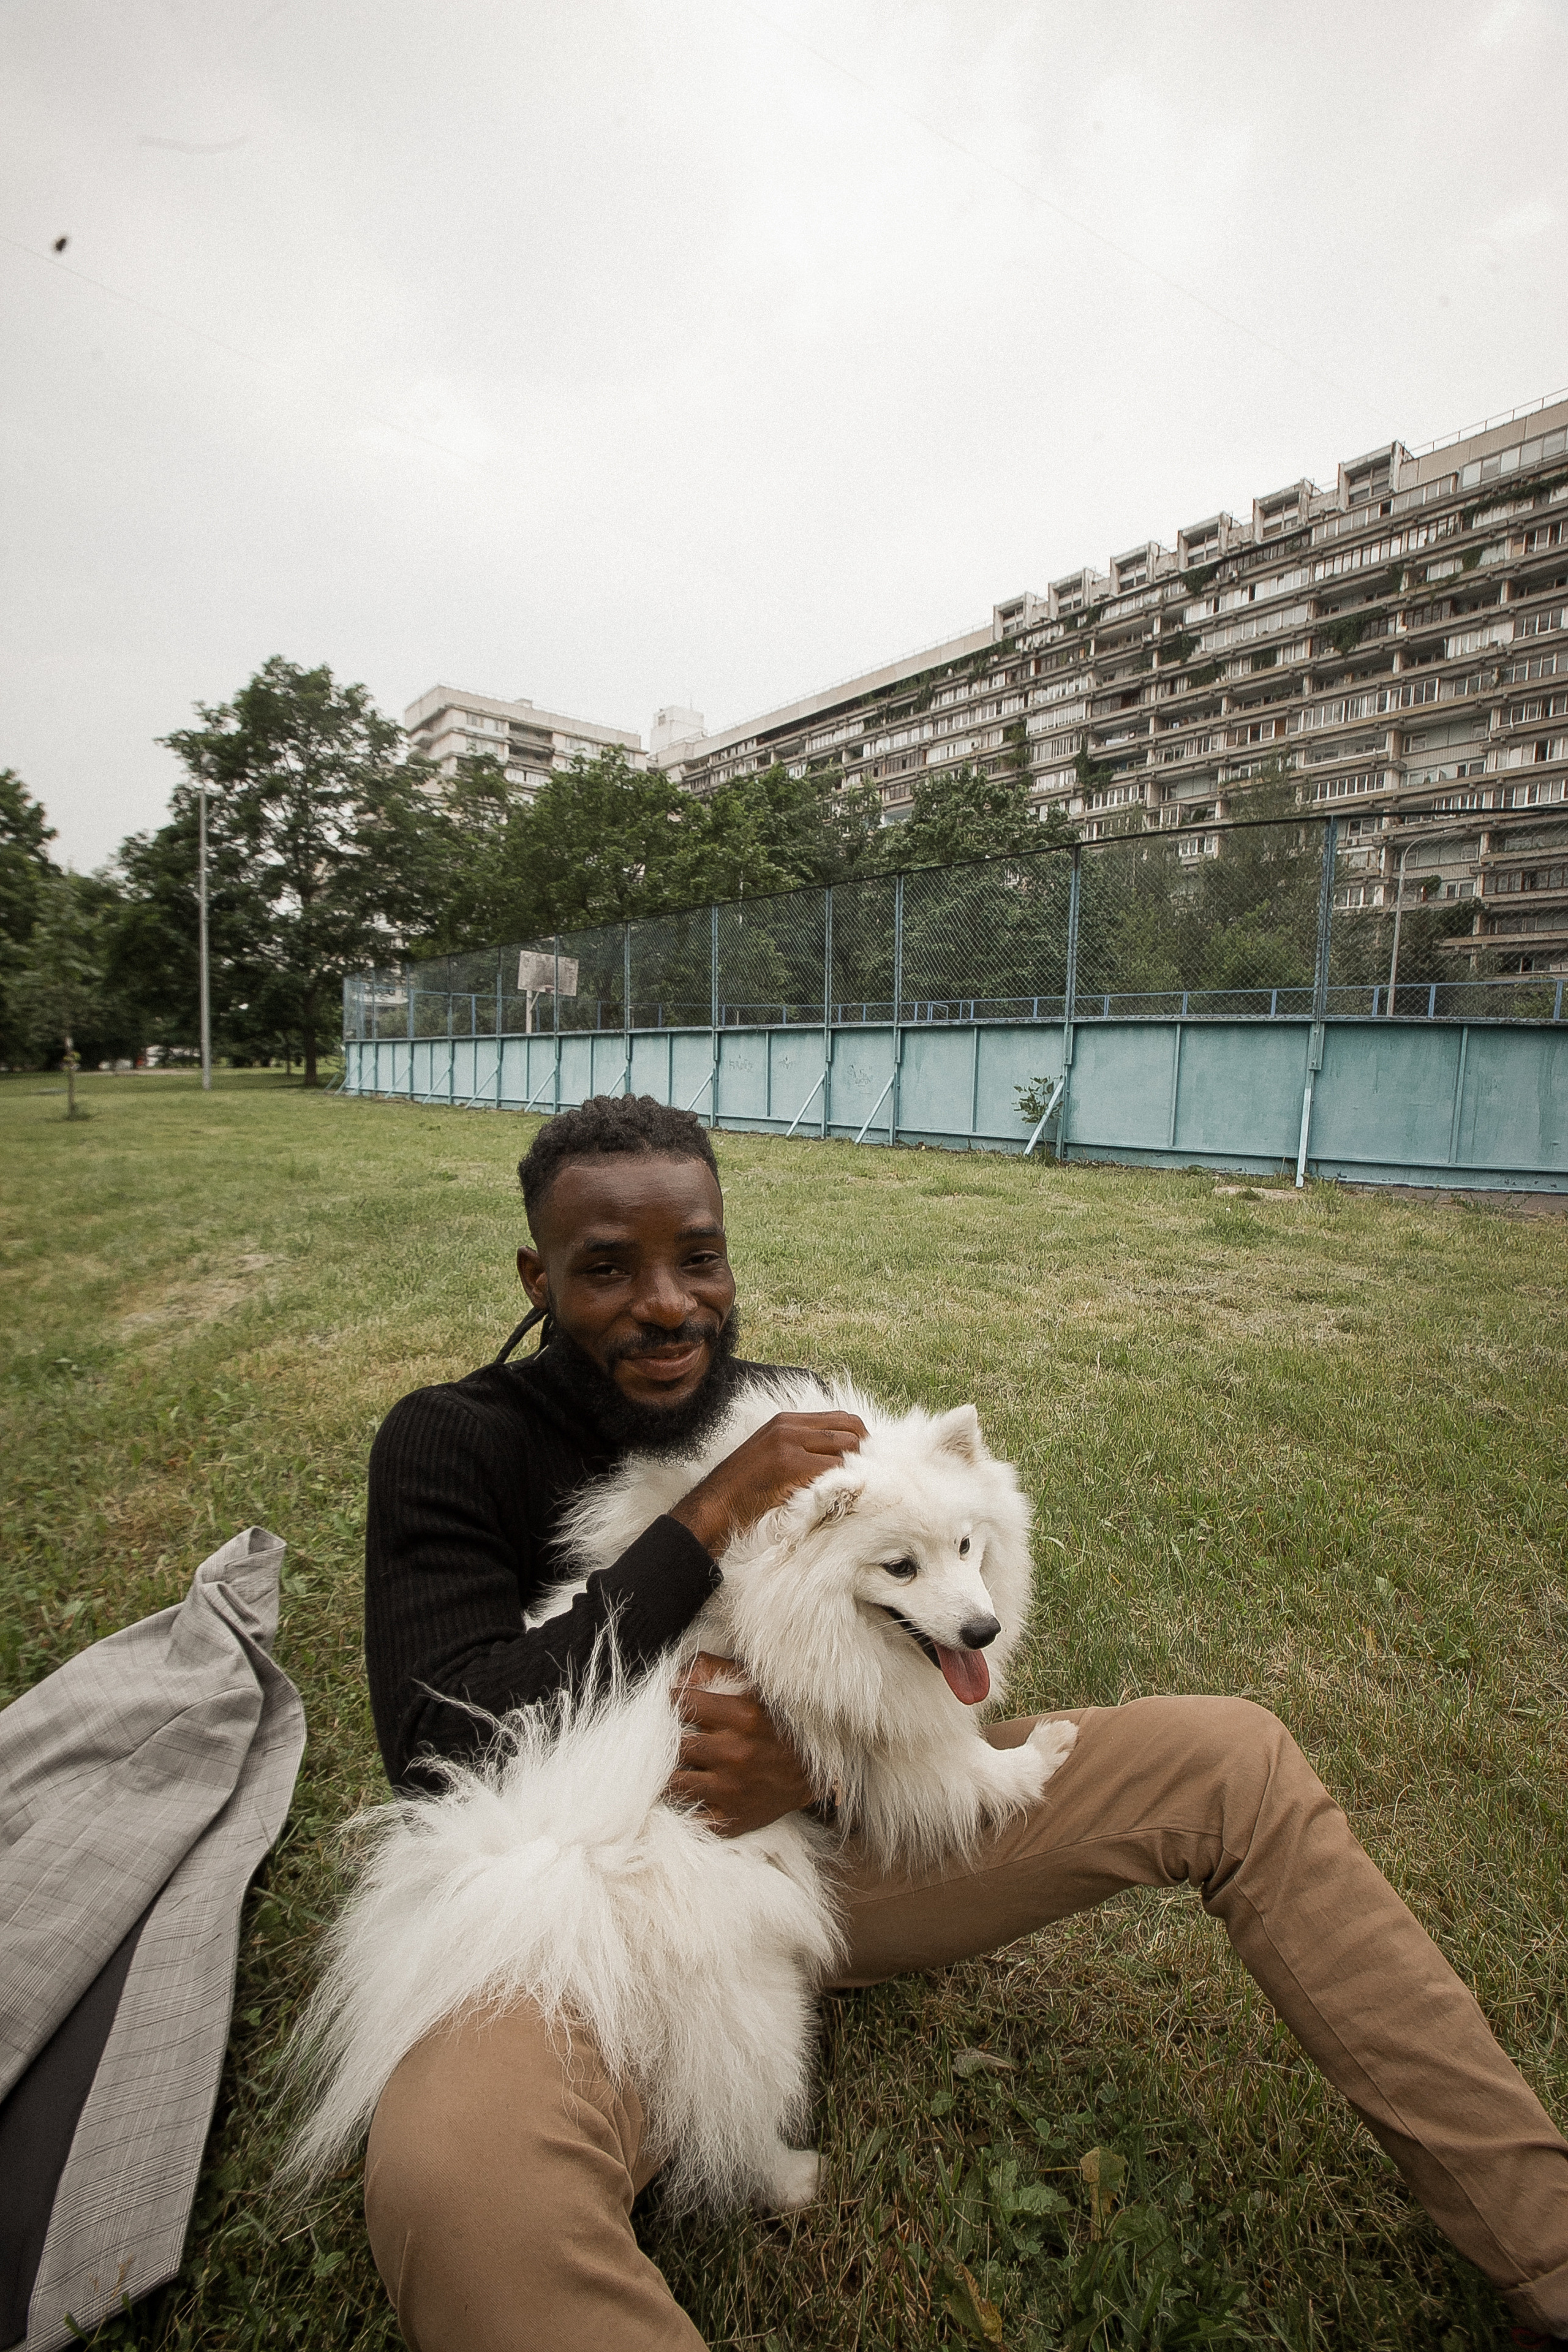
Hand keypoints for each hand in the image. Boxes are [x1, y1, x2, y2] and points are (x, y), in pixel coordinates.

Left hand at [667, 1653, 815, 1836]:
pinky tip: (684, 1791)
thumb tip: (676, 1676)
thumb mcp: (754, 1684)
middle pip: (674, 1744)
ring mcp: (732, 1790)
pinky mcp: (731, 1819)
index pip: (683, 1702)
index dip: (674, 1699)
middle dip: (666, 1738)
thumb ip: (713, 1669)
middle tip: (667, 1734)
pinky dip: (680, 1805)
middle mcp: (736, 1754)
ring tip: (672, 1763)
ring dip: (668, 1772)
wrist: (811, 1773)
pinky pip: (688, 1816)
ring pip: (673, 1782)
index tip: (675, 1702)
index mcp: (743, 1717)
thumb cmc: (777, 1722)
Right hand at [668, 1409, 865, 1557]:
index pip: (842, 1418)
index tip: (865, 1461)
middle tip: (865, 1477)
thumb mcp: (772, 1455)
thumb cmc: (744, 1490)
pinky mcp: (789, 1464)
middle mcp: (788, 1425)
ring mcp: (788, 1443)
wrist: (714, 1506)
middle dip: (863, 1453)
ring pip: (846, 1449)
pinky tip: (836, 1496)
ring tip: (849, 1489)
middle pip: (851, 1428)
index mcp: (786, 1420)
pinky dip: (841, 1483)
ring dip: (853, 1470)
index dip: (860, 1439)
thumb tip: (843, 1454)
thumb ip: (802, 1447)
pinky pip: (832, 1469)